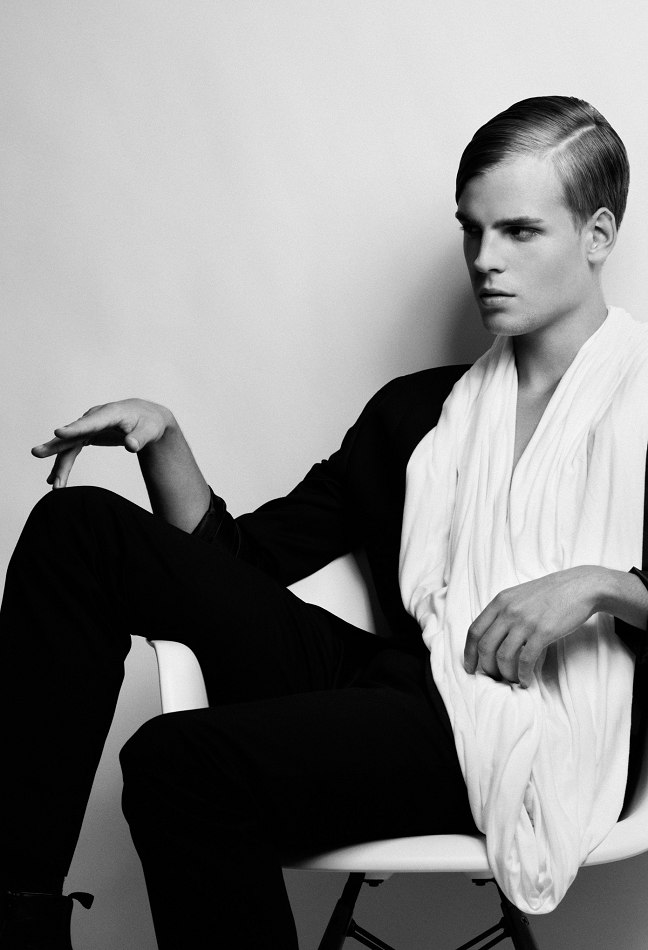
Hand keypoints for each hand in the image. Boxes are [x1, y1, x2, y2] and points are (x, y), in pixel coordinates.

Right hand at [32, 399, 172, 488]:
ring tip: (54, 485)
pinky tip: (56, 479)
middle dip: (56, 445)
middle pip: (73, 434)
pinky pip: (72, 450)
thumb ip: (140, 438)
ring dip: (60, 465)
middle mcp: (95, 418)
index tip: (58, 433)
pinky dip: (64, 464)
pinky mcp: (88, 435)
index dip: (75, 428)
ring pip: (70, 446)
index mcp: (110, 414)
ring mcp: (89, 426)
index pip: (90, 422)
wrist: (147, 417)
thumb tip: (132, 446)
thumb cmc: (149, 422)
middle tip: (37, 453)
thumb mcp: (150, 430)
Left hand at [463, 567, 604, 686]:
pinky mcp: (543, 632)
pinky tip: (526, 680)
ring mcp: (525, 621)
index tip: (469, 667)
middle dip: (486, 667)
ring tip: (511, 679)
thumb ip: (503, 612)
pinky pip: (525, 660)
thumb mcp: (519, 595)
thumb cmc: (550, 593)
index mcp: (500, 601)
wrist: (579, 586)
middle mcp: (508, 610)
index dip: (469, 653)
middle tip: (494, 676)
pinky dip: (523, 674)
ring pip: (503, 656)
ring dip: (504, 673)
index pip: (474, 631)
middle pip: (485, 646)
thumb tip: (491, 638)